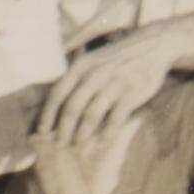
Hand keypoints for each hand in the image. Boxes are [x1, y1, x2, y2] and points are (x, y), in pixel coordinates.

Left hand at [39, 32, 177, 148]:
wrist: (151, 46)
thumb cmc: (116, 59)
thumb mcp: (92, 60)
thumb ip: (76, 78)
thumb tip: (56, 104)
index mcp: (80, 66)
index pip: (57, 93)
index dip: (48, 114)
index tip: (42, 130)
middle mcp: (94, 74)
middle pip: (72, 107)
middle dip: (63, 129)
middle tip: (58, 144)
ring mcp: (113, 84)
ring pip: (91, 115)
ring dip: (82, 134)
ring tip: (77, 147)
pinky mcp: (131, 94)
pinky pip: (115, 119)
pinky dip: (107, 134)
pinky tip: (101, 145)